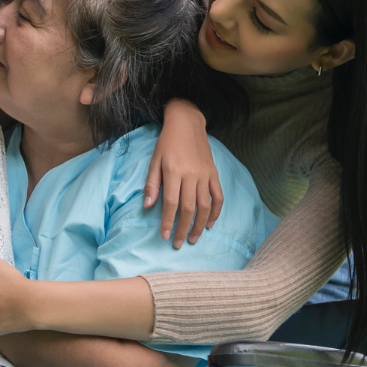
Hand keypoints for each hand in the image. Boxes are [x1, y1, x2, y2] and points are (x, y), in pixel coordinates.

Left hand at [144, 98, 222, 247]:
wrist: (187, 123)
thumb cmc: (167, 142)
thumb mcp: (154, 160)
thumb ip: (152, 184)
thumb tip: (148, 206)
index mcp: (174, 171)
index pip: (170, 203)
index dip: (167, 221)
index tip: (164, 236)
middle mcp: (191, 174)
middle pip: (189, 208)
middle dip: (183, 229)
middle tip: (177, 243)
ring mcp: (205, 174)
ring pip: (205, 205)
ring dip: (200, 225)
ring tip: (194, 239)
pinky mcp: (214, 173)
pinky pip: (218, 196)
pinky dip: (216, 211)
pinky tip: (210, 223)